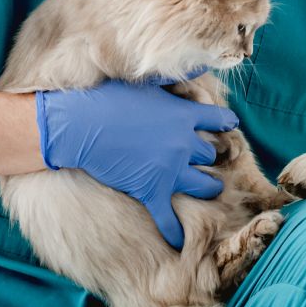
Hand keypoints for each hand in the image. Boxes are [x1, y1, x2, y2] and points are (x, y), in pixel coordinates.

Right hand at [35, 78, 238, 249]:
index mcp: (187, 115)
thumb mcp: (149, 80)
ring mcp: (170, 169)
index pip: (222, 121)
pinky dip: (175, 231)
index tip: (224, 127)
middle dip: (211, 156)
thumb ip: (178, 76)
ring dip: (208, 187)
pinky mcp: (151, 190)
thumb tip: (200, 63)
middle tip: (207, 158)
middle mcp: (185, 143)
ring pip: (205, 185)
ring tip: (209, 189)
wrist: (80, 124)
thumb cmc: (110, 97)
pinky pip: (169, 218)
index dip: (224, 124)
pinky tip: (180, 242)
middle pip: (213, 155)